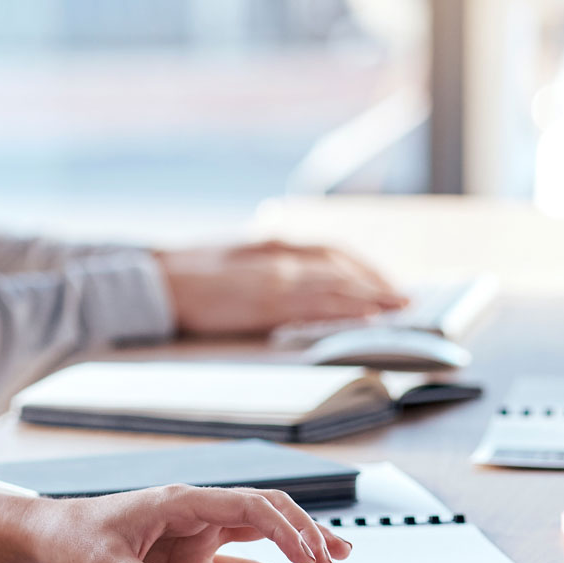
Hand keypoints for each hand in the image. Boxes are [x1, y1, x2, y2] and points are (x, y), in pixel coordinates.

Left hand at [25, 484, 352, 562]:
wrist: (53, 539)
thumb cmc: (74, 536)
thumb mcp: (101, 560)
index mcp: (180, 503)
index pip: (246, 505)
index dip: (283, 526)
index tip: (309, 551)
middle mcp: (196, 515)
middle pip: (264, 512)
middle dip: (302, 530)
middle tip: (333, 557)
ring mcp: (197, 538)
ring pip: (260, 535)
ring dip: (296, 545)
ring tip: (335, 560)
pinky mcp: (193, 562)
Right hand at [154, 238, 403, 335]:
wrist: (157, 281)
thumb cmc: (191, 271)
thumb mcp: (237, 255)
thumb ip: (270, 260)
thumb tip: (301, 277)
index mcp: (273, 244)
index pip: (333, 252)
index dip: (364, 266)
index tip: (387, 281)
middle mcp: (280, 257)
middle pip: (342, 268)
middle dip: (377, 283)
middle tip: (406, 300)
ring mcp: (275, 279)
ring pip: (337, 286)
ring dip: (371, 297)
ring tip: (398, 310)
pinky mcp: (266, 303)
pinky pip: (317, 307)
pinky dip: (345, 310)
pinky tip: (364, 318)